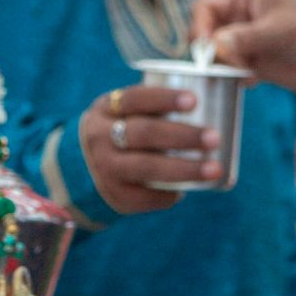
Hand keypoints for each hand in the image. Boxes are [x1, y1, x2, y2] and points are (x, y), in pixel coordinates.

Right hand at [80, 86, 221, 214]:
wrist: (80, 171)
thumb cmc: (121, 132)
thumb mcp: (123, 113)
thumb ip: (154, 108)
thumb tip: (215, 101)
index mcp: (106, 109)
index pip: (134, 99)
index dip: (164, 98)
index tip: (194, 101)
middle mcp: (100, 137)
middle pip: (143, 133)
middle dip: (183, 136)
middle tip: (214, 137)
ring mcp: (105, 168)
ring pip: (147, 167)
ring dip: (185, 169)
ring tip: (215, 169)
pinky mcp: (114, 196)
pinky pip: (147, 196)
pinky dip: (170, 194)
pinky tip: (188, 189)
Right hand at [190, 0, 295, 97]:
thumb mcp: (282, 30)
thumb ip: (246, 38)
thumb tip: (213, 45)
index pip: (205, 6)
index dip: (199, 27)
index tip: (206, 50)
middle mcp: (240, 14)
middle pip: (204, 31)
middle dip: (208, 50)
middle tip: (227, 65)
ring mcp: (245, 39)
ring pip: (213, 53)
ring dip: (219, 67)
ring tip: (243, 73)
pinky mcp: (253, 61)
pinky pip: (228, 70)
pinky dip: (231, 78)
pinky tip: (251, 81)